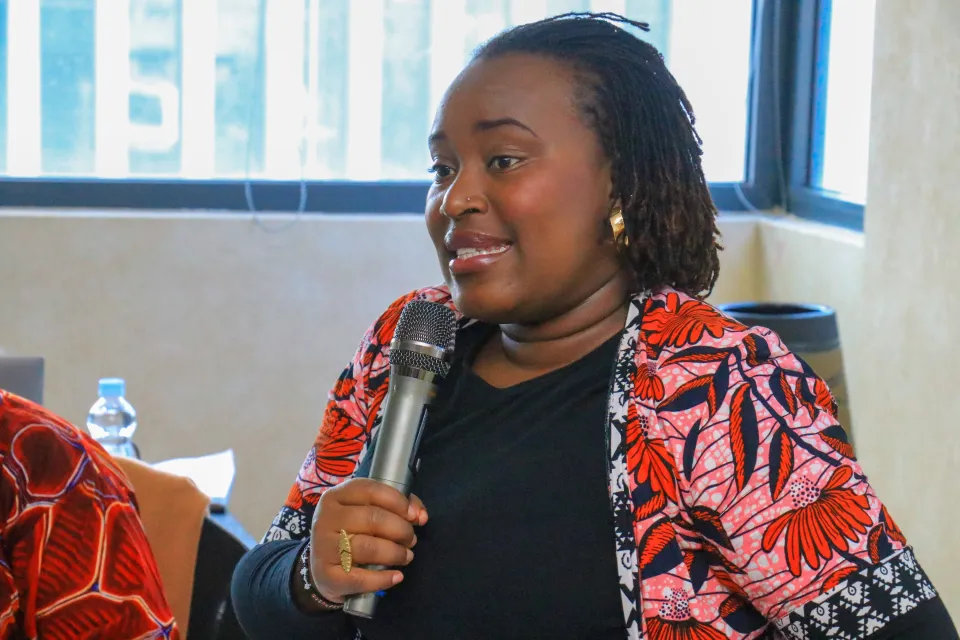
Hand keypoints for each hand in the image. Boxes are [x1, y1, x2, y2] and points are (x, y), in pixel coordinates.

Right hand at [308, 479, 427, 602]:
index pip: (370, 490)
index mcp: (337, 496)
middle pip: (372, 519)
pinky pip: (360, 578)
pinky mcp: (327, 575)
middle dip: (401, 530)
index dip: (398, 502)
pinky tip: (397, 577)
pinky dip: (383, 579)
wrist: (323, 567)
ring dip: (395, 553)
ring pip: (367, 547)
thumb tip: (420, 515)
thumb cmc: (352, 532)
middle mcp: (326, 518)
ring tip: (407, 556)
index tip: (414, 516)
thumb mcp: (369, 511)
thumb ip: (398, 506)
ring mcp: (323, 547)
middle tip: (411, 540)